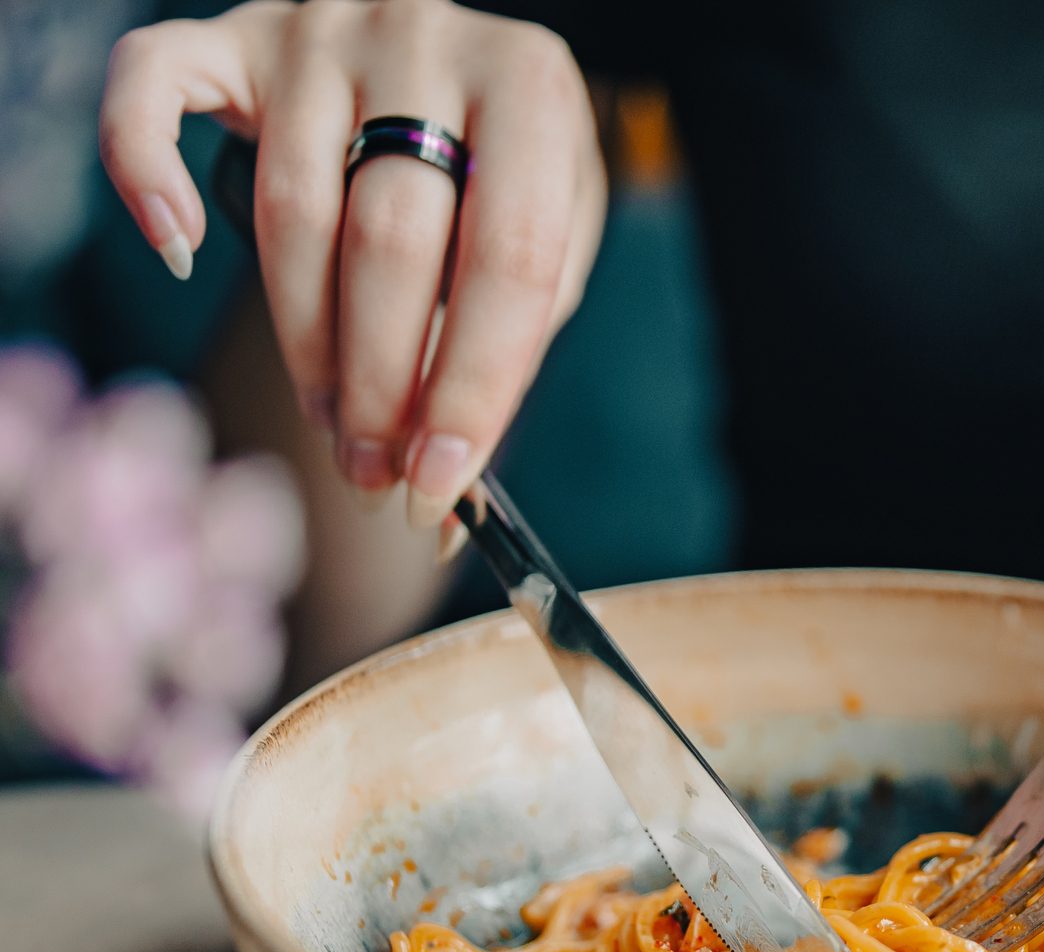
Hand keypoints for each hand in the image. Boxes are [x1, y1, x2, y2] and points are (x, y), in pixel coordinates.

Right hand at [100, 0, 606, 530]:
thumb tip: (451, 471)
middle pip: (391, 241)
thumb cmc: (505, 164)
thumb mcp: (558, 226)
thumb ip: (517, 329)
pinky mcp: (233, 35)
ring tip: (333, 424)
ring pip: (292, 211)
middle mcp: (421, 37)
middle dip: (382, 382)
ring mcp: (319, 31)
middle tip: (377, 469)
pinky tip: (181, 252)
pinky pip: (151, 85)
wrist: (457, 62)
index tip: (443, 475)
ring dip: (308, 343)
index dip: (474, 381)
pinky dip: (145, 172)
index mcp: (529, 85)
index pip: (511, 256)